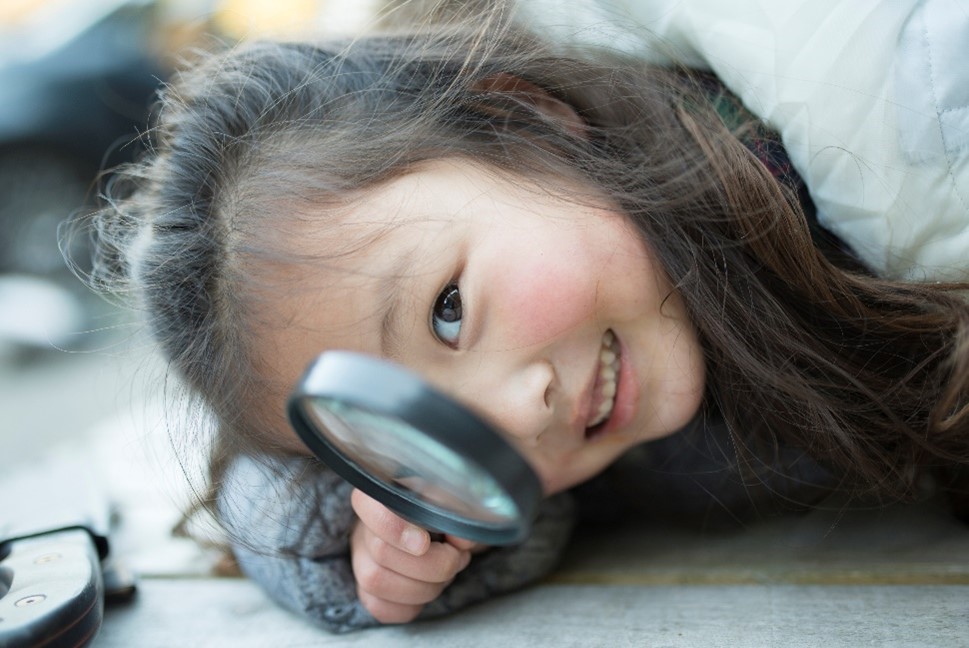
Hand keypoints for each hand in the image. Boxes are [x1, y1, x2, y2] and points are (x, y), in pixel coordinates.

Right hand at [350, 488, 477, 623]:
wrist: (444, 532)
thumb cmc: (444, 511)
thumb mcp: (452, 499)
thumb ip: (457, 510)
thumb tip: (461, 538)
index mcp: (379, 495)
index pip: (366, 505)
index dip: (395, 528)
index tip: (425, 543)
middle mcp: (363, 528)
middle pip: (381, 551)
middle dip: (430, 563)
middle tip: (455, 556)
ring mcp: (361, 562)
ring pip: (377, 583)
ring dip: (425, 586)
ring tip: (447, 572)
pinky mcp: (368, 592)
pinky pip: (382, 608)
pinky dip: (413, 605)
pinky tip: (429, 587)